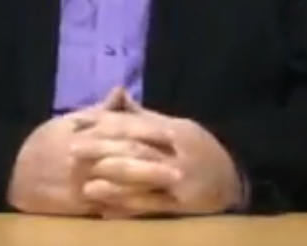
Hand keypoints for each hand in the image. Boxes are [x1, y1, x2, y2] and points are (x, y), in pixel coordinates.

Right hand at [6, 87, 175, 215]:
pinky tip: (149, 207)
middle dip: (155, 164)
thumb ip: (100, 111)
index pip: (124, 133)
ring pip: (121, 185)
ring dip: (148, 187)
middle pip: (126, 160)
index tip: (173, 136)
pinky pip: (109, 206)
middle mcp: (87, 159)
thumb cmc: (46, 142)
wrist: (16, 173)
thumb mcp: (70, 120)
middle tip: (183, 168)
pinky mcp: (81, 205)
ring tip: (173, 188)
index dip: (149, 135)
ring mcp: (83, 184)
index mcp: (86, 134)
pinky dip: (129, 206)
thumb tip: (121, 91)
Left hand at [73, 94, 243, 216]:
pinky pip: (151, 207)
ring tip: (85, 187)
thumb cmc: (200, 150)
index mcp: (173, 130)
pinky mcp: (181, 206)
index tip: (78, 124)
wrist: (235, 181)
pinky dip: (127, 209)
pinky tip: (106, 212)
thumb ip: (144, 116)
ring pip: (142, 180)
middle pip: (135, 150)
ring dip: (112, 184)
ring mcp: (179, 181)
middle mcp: (176, 154)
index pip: (134, 125)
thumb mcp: (178, 126)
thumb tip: (117, 94)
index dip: (105, 124)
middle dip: (102, 150)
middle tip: (71, 151)